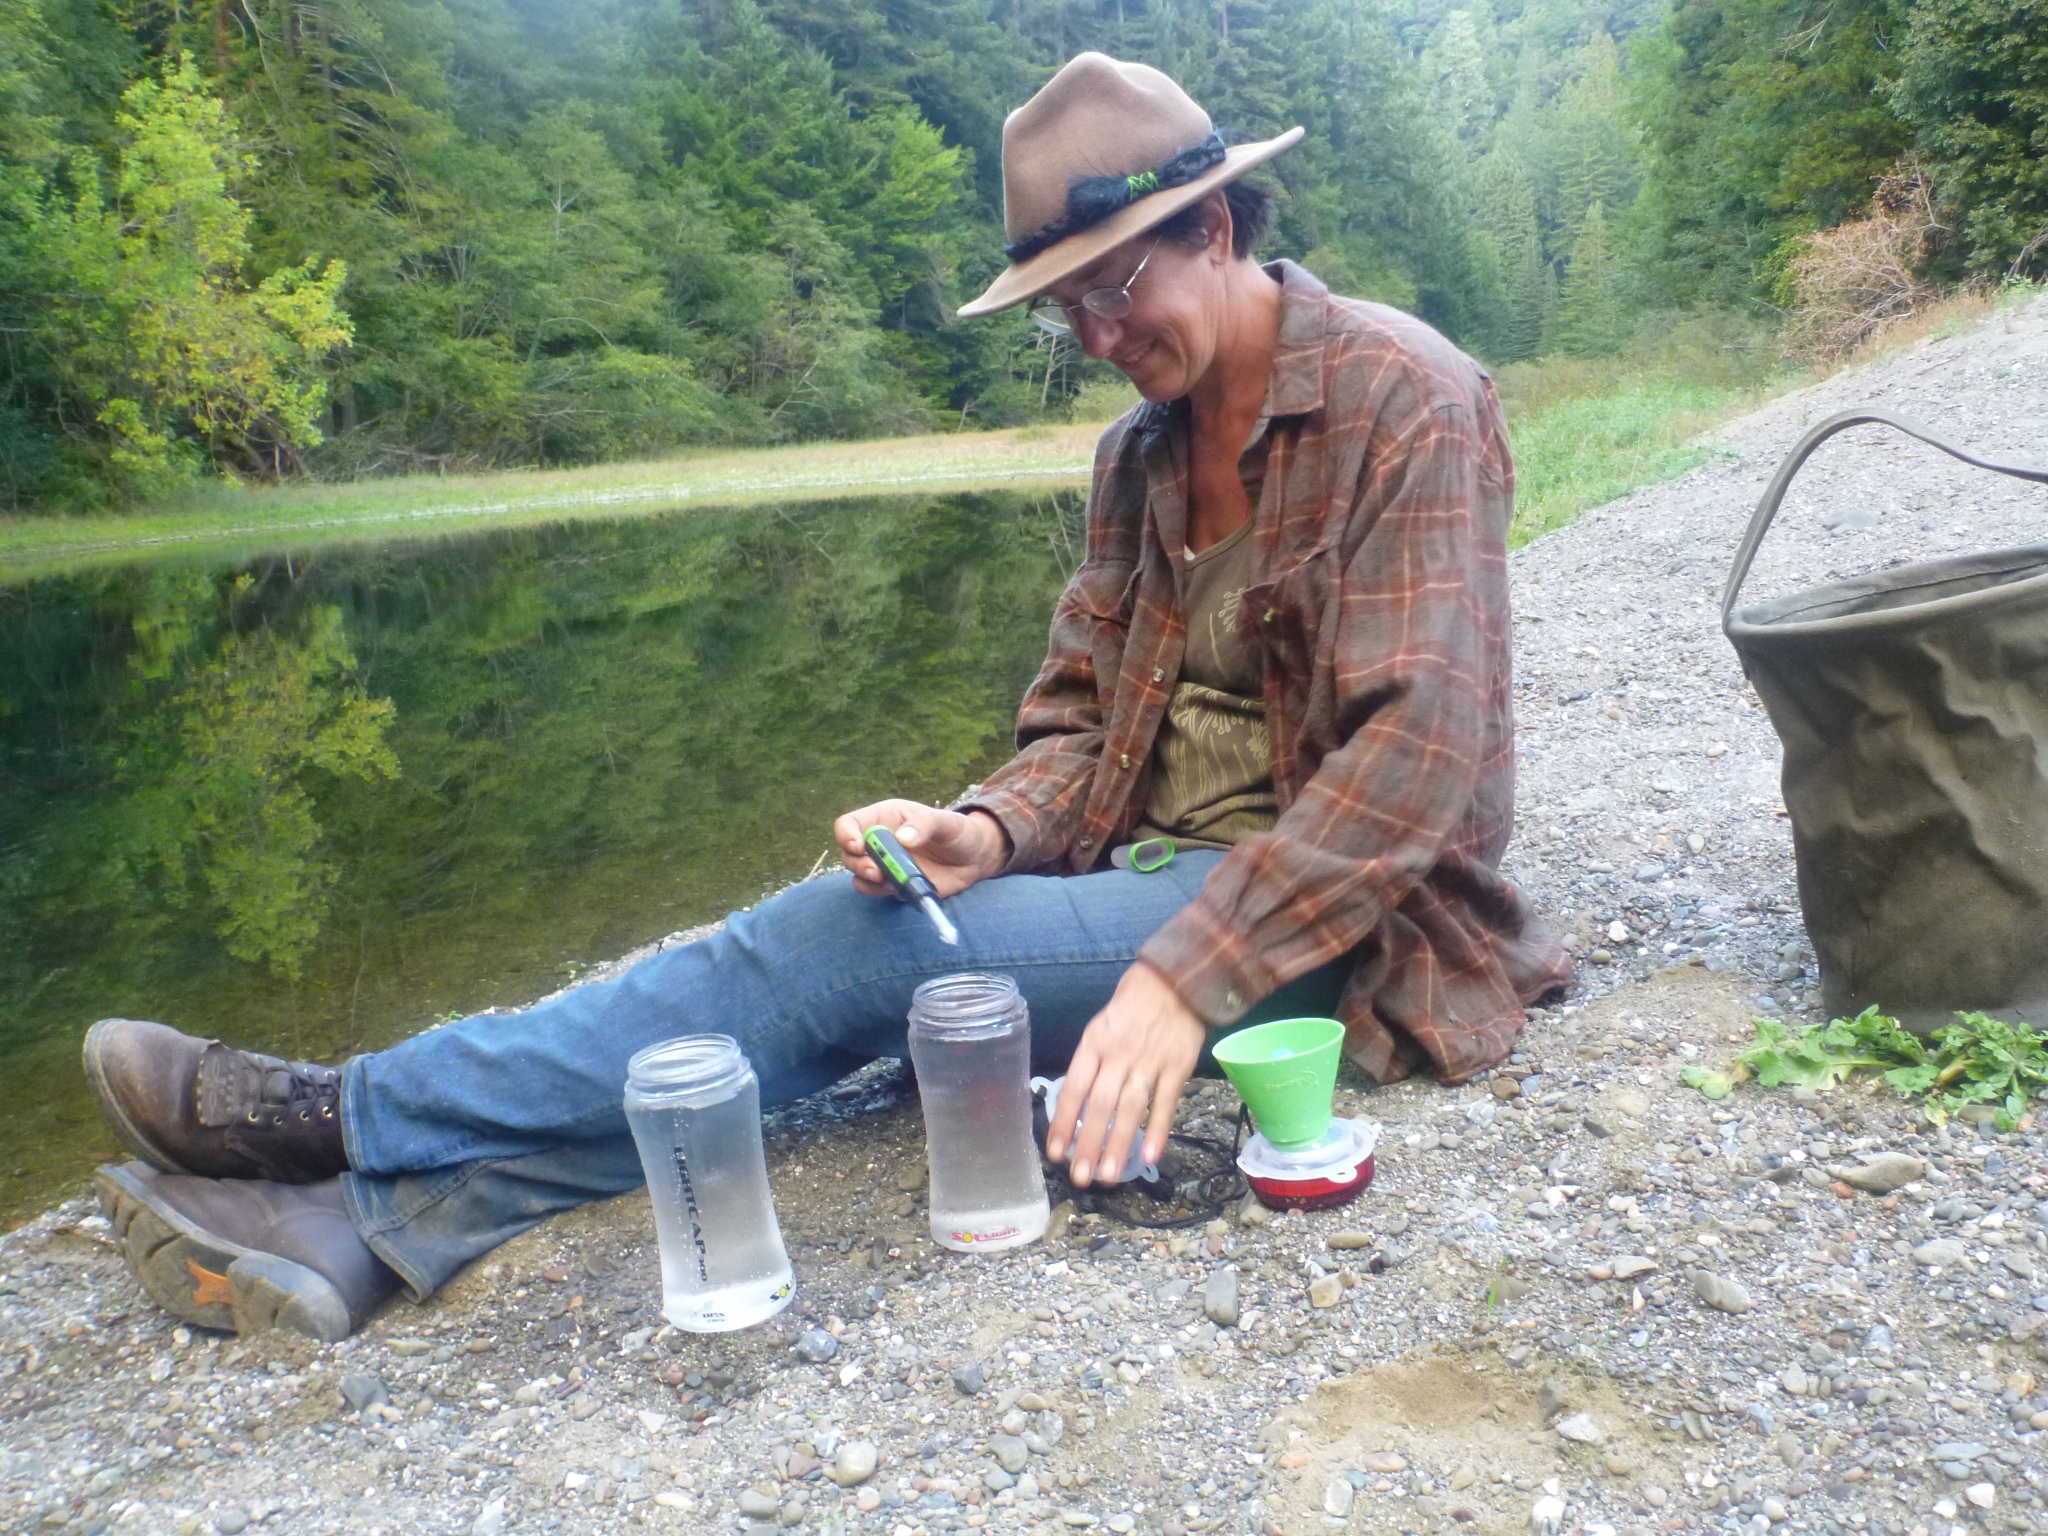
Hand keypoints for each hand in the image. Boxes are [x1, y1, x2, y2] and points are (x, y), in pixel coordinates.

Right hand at [833, 800, 1009, 898]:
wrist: (974, 859)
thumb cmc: (958, 831)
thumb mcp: (946, 821)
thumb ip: (925, 824)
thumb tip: (903, 838)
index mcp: (885, 818)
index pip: (850, 823)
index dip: (846, 834)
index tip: (859, 845)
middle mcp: (879, 841)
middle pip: (849, 853)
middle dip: (858, 863)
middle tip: (876, 870)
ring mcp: (885, 864)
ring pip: (857, 874)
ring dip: (866, 879)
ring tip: (887, 880)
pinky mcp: (893, 884)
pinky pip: (874, 890)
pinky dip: (880, 892)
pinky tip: (898, 888)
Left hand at [1047, 961, 1204, 1186]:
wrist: (1175, 979)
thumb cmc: (1132, 1002)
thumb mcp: (1100, 1025)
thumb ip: (1092, 1061)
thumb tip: (1079, 1101)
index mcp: (1095, 1044)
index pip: (1073, 1089)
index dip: (1063, 1123)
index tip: (1055, 1152)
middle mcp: (1119, 1055)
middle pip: (1100, 1105)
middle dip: (1088, 1144)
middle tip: (1080, 1177)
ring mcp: (1149, 1062)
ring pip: (1131, 1109)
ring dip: (1118, 1144)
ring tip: (1108, 1175)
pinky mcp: (1178, 1067)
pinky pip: (1166, 1103)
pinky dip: (1158, 1131)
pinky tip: (1150, 1157)